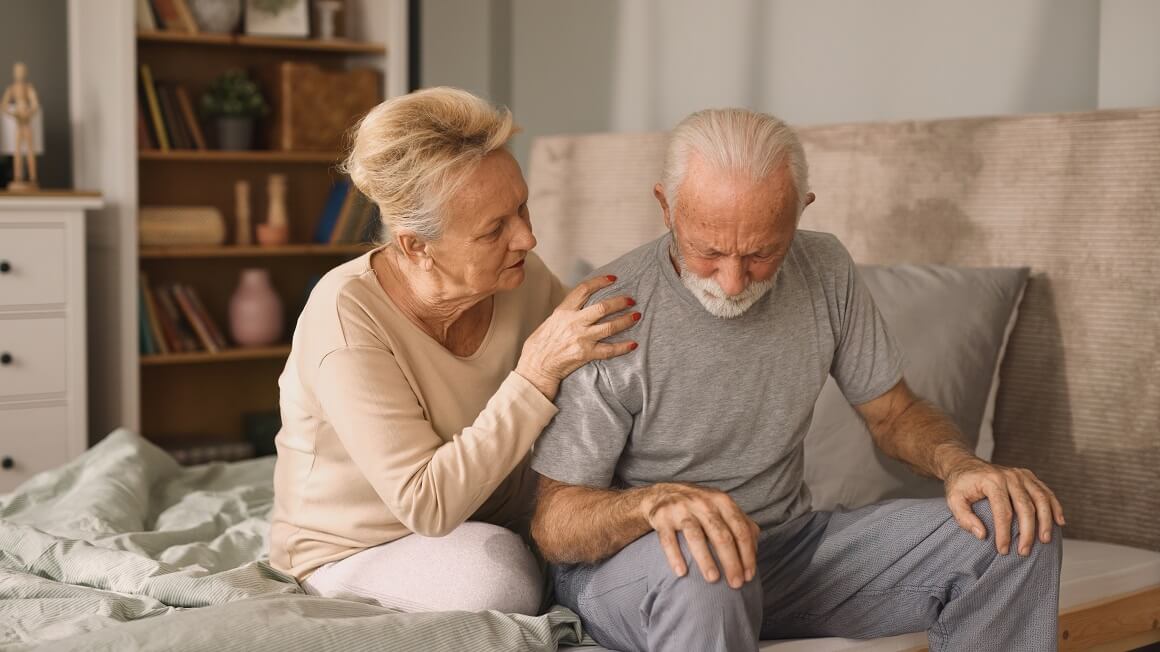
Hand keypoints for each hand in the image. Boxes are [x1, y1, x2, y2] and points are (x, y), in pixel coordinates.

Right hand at [516, 274, 639, 399]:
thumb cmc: (541, 344)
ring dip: (626, 320)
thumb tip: (581, 305)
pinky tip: (633, 344)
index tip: (612, 278)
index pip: (584, 290)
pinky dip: (623, 347)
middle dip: (620, 302)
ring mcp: (581, 338)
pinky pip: (609, 350)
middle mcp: (574, 322)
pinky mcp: (586, 354)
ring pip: (609, 327)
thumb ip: (567, 313)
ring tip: (636, 315)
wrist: (536, 366)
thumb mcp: (551, 321)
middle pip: (602, 308)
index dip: (600, 282)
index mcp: (564, 311)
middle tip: (631, 299)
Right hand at [640, 483, 759, 588]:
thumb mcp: (722, 508)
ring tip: (713, 579)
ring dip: (705, 559)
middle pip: (720, 534)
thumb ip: (740, 524)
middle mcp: (702, 503)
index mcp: (722, 501)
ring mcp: (681, 509)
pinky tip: (681, 572)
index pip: (740, 529)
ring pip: (695, 536)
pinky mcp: (662, 517)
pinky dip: (675, 556)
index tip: (749, 576)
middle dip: (731, 561)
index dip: (747, 554)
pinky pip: (668, 539)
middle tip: (736, 584)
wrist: (662, 494)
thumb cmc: (700, 507)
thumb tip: (754, 550)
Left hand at [944, 458, 1064, 555]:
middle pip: (1025, 507)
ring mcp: (1021, 475)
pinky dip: (1055, 507)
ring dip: (1045, 521)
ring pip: (1041, 499)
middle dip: (1027, 532)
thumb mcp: (953, 500)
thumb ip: (964, 518)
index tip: (1003, 550)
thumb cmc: (960, 485)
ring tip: (1045, 540)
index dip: (1005, 533)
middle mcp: (1009, 476)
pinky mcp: (1028, 476)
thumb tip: (982, 535)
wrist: (964, 464)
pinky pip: (1046, 492)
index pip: (1003, 511)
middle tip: (1024, 552)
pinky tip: (1059, 522)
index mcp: (992, 481)